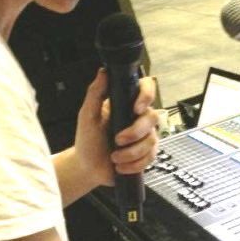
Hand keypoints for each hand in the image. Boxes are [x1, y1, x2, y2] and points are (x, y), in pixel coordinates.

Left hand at [74, 68, 158, 187]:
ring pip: (152, 141)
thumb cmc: (87, 140)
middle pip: (152, 117)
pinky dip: (134, 164)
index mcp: (125, 104)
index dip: (146, 95)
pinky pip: (150, 157)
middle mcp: (137, 117)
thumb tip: (103, 72)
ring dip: (131, 153)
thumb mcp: (87, 115)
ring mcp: (144, 136)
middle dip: (135, 132)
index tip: (136, 109)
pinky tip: (121, 165)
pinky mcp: (146, 153)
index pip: (146, 88)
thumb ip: (95, 93)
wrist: (88, 167)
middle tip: (117, 141)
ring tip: (115, 157)